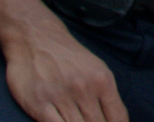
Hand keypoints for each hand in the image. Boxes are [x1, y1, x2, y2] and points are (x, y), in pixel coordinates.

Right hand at [1, 25, 127, 121]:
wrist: (36, 39)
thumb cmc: (69, 58)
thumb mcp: (97, 70)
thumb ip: (107, 96)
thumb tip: (117, 121)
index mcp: (102, 81)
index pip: (118, 118)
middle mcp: (83, 89)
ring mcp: (60, 97)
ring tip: (78, 121)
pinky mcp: (38, 105)